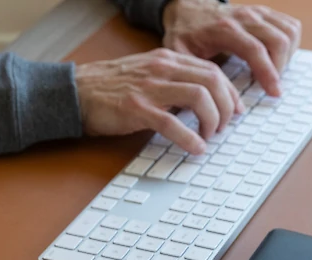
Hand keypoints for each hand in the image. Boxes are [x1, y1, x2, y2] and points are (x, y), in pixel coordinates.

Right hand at [76, 48, 241, 153]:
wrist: (75, 92)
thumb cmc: (110, 88)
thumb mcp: (147, 75)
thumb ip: (173, 83)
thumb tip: (201, 103)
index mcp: (167, 59)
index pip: (212, 70)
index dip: (231, 92)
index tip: (236, 110)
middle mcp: (162, 68)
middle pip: (212, 81)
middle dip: (227, 107)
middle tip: (225, 127)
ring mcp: (149, 87)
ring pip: (199, 97)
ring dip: (213, 120)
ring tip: (210, 137)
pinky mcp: (136, 108)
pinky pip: (172, 123)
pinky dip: (190, 138)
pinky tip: (196, 148)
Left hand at [162, 0, 301, 96]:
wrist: (186, 9)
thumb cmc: (184, 34)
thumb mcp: (182, 57)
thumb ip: (200, 77)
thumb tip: (223, 103)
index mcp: (224, 29)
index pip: (255, 50)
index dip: (268, 73)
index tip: (274, 92)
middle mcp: (244, 17)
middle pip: (279, 40)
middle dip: (280, 68)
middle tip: (271, 86)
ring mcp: (256, 12)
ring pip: (290, 32)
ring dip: (288, 56)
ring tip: (273, 72)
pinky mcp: (264, 13)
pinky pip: (290, 26)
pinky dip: (290, 44)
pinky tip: (277, 58)